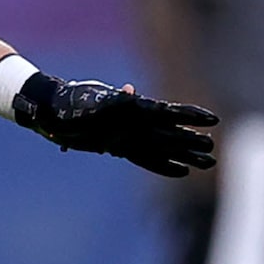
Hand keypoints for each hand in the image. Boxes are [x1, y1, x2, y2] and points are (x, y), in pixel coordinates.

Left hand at [16, 73, 217, 177]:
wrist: (50, 110)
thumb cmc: (68, 103)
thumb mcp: (90, 100)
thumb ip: (111, 100)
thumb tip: (129, 92)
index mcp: (132, 109)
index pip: (168, 112)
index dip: (190, 116)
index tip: (212, 120)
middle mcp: (134, 123)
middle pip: (170, 133)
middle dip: (192, 142)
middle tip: (214, 150)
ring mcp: (128, 136)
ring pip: (164, 147)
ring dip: (184, 155)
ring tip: (208, 163)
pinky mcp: (119, 147)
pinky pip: (146, 158)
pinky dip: (163, 165)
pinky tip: (181, 171)